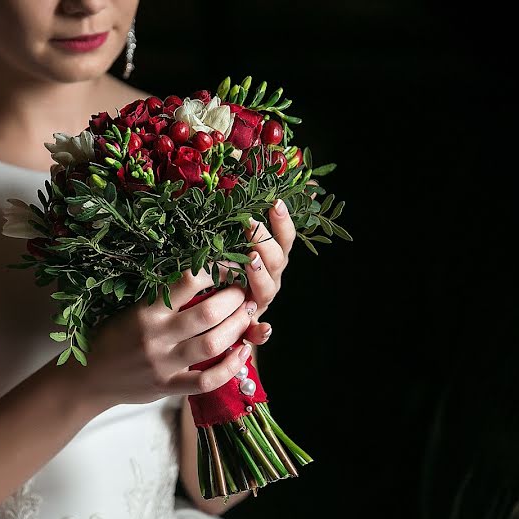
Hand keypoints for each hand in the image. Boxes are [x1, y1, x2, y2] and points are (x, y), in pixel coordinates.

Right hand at [75, 261, 256, 410]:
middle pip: (207, 314)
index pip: (187, 281)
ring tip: (247, 315)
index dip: (215, 269)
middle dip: (233, 299)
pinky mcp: (168, 386)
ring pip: (212, 344)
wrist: (87, 378)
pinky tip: (242, 353)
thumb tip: (201, 275)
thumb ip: (160, 299)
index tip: (229, 264)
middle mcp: (156, 336)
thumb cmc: (110, 337)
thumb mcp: (129, 310)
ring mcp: (163, 364)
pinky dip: (230, 368)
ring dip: (237, 327)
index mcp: (145, 311)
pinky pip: (206, 380)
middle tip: (243, 292)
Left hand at [240, 197, 296, 345]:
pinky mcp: (250, 323)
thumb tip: (298, 187)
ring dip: (260, 275)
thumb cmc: (231, 269)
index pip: (284, 238)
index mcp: (272, 259)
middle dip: (264, 242)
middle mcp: (271, 279)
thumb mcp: (239, 242)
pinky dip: (262, 331)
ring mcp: (261, 301)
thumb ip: (256, 217)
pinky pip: (258, 330)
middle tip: (250, 224)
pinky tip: (264, 329)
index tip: (275, 203)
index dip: (282, 222)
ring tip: (249, 259)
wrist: (220, 312)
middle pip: (276, 261)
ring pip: (266, 289)